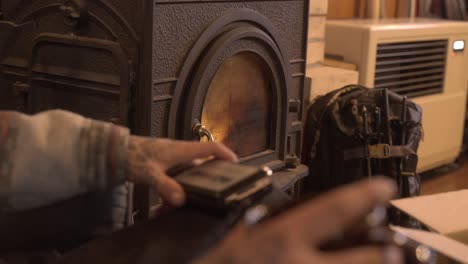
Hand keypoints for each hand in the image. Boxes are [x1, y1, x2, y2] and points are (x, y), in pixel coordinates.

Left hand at [126, 136, 237, 205]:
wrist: (113, 151)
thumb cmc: (131, 154)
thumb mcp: (149, 173)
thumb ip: (165, 186)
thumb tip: (181, 199)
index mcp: (181, 149)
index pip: (210, 148)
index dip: (226, 154)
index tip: (236, 164)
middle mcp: (179, 153)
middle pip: (202, 165)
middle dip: (207, 180)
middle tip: (212, 192)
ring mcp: (171, 160)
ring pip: (187, 176)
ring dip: (186, 190)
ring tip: (178, 206)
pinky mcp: (163, 167)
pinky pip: (175, 180)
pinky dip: (172, 193)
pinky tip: (163, 206)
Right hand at [194, 178, 401, 263]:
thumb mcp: (237, 235)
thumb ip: (264, 222)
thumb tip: (290, 212)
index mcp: (281, 239)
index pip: (331, 211)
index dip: (361, 196)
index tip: (383, 188)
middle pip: (357, 260)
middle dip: (381, 254)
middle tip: (394, 248)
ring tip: (381, 262)